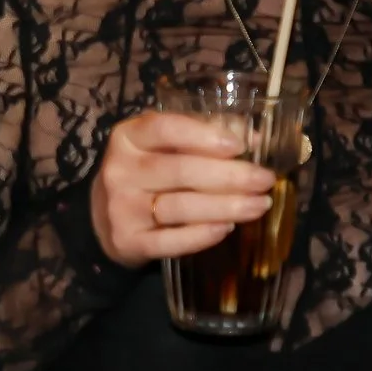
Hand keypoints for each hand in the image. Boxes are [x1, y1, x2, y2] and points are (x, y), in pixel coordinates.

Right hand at [89, 109, 279, 269]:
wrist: (106, 216)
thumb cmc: (147, 173)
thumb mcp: (163, 146)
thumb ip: (204, 134)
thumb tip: (253, 138)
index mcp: (128, 138)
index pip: (162, 129)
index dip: (202, 135)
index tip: (238, 146)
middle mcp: (120, 170)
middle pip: (179, 171)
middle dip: (229, 176)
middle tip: (265, 180)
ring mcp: (121, 208)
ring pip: (180, 207)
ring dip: (226, 207)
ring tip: (259, 205)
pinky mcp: (128, 241)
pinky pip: (170, 241)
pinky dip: (201, 236)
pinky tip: (226, 229)